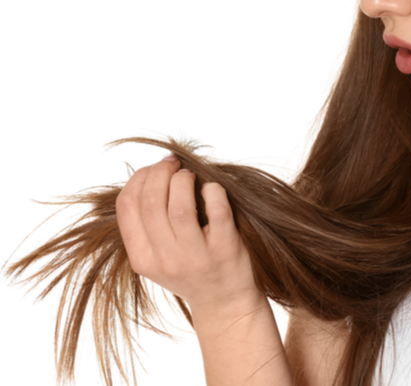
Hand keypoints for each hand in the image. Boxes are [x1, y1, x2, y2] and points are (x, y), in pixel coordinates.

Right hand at [115, 156, 260, 312]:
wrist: (225, 303)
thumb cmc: (190, 268)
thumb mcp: (157, 255)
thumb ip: (147, 223)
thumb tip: (151, 171)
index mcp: (142, 258)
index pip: (127, 206)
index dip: (139, 178)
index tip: (153, 168)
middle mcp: (166, 260)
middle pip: (151, 202)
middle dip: (161, 172)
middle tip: (174, 165)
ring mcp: (196, 256)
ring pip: (180, 206)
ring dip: (184, 180)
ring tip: (190, 176)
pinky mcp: (225, 250)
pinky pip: (217, 211)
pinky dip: (213, 191)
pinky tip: (212, 189)